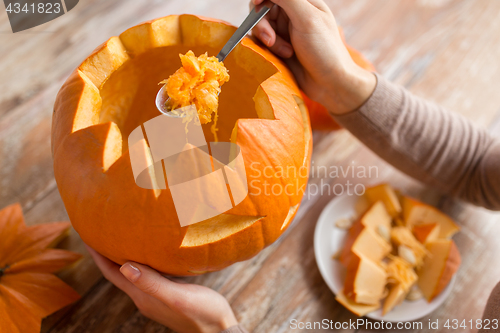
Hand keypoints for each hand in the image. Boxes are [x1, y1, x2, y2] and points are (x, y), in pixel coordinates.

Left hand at [85, 245, 237, 332]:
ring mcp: (155, 297)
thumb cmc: (203, 314)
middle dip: (106, 253)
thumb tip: (125, 265)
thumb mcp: (178, 296)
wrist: (220, 331)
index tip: (87, 234)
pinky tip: (148, 253)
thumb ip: (152, 283)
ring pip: (132, 273)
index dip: (98, 255)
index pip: (112, 273)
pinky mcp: (167, 295)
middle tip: (99, 231)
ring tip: (119, 237)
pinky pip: (146, 275)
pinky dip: (141, 261)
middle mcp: (145, 296)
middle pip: (117, 272)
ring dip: (122, 257)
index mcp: (143, 296)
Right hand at [251, 0, 375, 114]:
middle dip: (263, 24)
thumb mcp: (307, 19)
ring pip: (261, 27)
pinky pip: (262, 42)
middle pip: (263, 9)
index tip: (257, 5)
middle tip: (270, 40)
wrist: (330, 84)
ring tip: (286, 52)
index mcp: (303, 2)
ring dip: (269, 39)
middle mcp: (293, 14)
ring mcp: (286, 31)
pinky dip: (270, 49)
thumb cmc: (324, 50)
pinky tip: (285, 56)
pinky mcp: (280, 48)